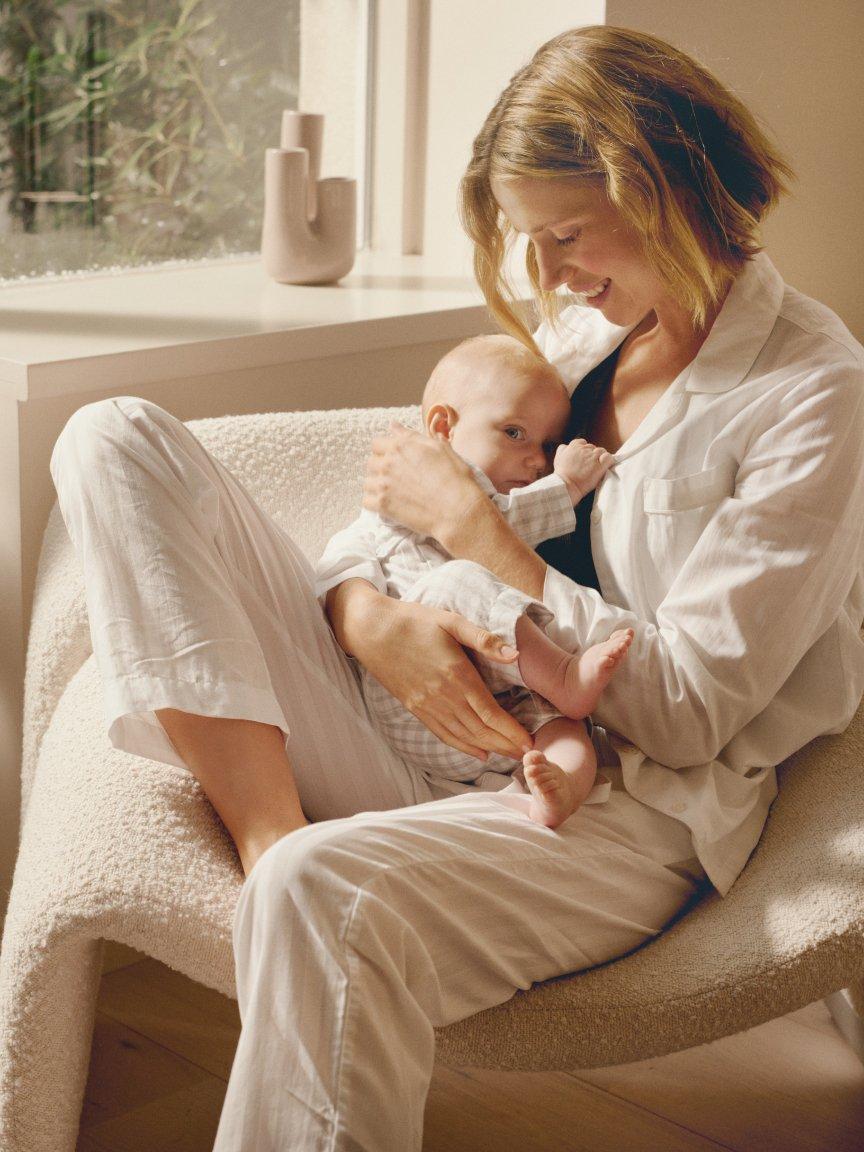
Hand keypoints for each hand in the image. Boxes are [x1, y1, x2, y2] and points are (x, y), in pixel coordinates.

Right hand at [351, 594, 533, 761]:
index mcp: (457, 674)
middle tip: (528, 755)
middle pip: (480, 729)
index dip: (511, 730)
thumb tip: (515, 654)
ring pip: (464, 735)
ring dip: (489, 748)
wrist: (372, 631)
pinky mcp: (416, 708)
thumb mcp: (451, 621)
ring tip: (509, 756)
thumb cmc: (414, 621)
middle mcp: (443, 696)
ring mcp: (428, 705)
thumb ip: (484, 639)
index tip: (529, 742)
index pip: (490, 712)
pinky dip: (463, 746)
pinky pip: (443, 733)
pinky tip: (478, 753)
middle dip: (506, 744)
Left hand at [363, 421, 485, 543]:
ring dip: (377, 486)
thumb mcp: (439, 449)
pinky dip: (375, 503)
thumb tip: (393, 426)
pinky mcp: (382, 505)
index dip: (386, 451)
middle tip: (398, 479)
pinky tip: (389, 504)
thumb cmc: (455, 478)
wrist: (458, 510)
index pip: (377, 443)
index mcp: (401, 446)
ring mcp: (383, 484)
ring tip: (394, 492)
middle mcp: (388, 463)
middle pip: (371, 463)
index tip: (396, 461)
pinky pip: (366, 502)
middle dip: (381, 469)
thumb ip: (412, 436)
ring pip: (367, 482)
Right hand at [554, 439, 613, 503]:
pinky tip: (605, 466)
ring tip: (596, 467)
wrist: (567, 486)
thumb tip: (566, 446)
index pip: (583, 442)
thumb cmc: (562, 475)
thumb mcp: (558, 458)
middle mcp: (584, 449)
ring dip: (600, 457)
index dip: (584, 450)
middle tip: (589, 465)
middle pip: (592, 447)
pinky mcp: (600, 465)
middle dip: (592, 455)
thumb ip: (563, 449)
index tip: (583, 458)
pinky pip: (609, 457)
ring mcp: (592, 456)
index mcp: (574, 446)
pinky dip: (609, 461)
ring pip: (601, 451)